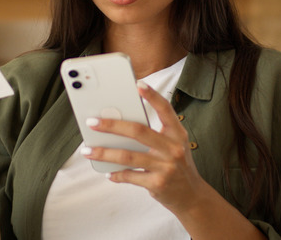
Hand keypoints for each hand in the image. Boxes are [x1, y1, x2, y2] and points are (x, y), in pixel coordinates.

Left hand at [83, 81, 208, 213]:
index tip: (137, 84)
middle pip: (138, 131)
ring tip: (88, 151)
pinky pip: (130, 176)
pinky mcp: (157, 184)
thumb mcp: (174, 146)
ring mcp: (166, 167)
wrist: (192, 196)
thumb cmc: (178, 165)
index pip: (166, 110)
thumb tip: (120, 124)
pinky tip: (108, 172)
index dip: (152, 96)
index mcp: (178, 134)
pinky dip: (116, 174)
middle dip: (112, 125)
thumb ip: (154, 135)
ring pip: (128, 156)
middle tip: (93, 122)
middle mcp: (174, 149)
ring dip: (104, 153)